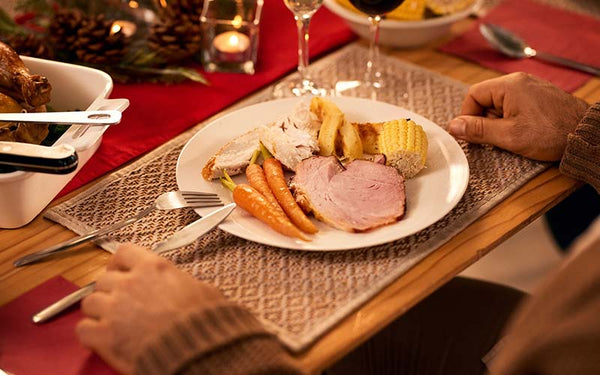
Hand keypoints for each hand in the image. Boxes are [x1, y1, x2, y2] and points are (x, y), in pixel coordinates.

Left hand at [76, 243, 223, 374]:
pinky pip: (83, 329)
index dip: (120, 263)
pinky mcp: (105, 335)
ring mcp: (114, 309)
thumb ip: (184, 283)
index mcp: (153, 268)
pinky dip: (90, 334)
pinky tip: (102, 338)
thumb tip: (188, 288)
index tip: (121, 270)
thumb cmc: (203, 323)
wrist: (195, 350)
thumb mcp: (203, 291)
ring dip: (99, 311)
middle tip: (119, 302)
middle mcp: (129, 283)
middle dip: (110, 290)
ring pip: (90, 302)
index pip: (124, 252)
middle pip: (103, 279)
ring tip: (111, 321)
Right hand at [448, 72, 588, 160]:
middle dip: (485, 121)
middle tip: (495, 139)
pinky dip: (512, 120)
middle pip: (486, 99)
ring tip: (513, 137)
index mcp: (509, 86)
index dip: (467, 116)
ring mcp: (530, 88)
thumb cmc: (551, 133)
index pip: (473, 95)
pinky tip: (523, 133)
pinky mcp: (538, 97)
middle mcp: (519, 81)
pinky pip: (514, 106)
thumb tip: (453, 126)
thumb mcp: (509, 136)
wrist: (586, 134)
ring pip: (500, 104)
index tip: (472, 134)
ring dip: (499, 122)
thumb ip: (478, 130)